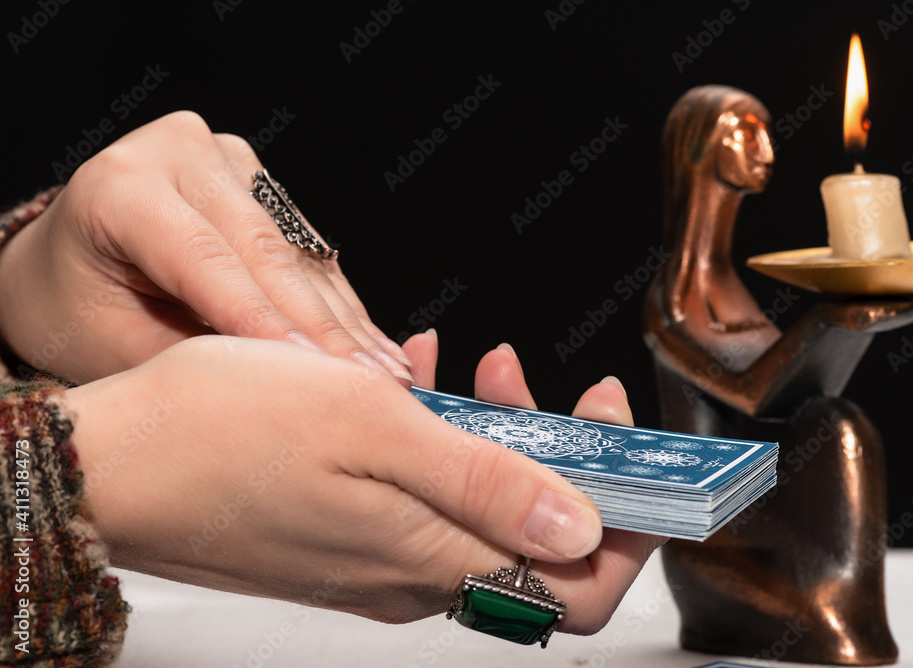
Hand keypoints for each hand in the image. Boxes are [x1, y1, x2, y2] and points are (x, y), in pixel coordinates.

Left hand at [0, 111, 410, 385]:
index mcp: (121, 185)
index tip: (318, 377)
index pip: (206, 259)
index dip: (265, 322)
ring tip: (390, 377)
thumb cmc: (75, 312)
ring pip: (300, 254)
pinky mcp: (262, 181)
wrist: (70, 269)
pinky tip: (375, 348)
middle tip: (377, 388)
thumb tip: (287, 389)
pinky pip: (310, 252)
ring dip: (346, 322)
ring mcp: (229, 161)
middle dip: (323, 331)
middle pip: (266, 253)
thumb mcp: (113, 347)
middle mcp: (180, 152)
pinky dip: (341, 306)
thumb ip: (195, 360)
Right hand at [65, 333, 662, 633]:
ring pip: (476, 505)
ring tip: (469, 365)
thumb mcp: (373, 428)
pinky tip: (413, 382)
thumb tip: (584, 526)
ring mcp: (378, 558)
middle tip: (526, 377)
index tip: (619, 438)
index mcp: (436, 555)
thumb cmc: (221, 433)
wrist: (110, 462)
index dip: (628, 519)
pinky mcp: (344, 537)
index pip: (583, 582)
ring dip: (490, 431)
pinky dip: (436, 437)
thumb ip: (485, 485)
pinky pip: (421, 494)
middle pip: (535, 533)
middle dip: (553, 447)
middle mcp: (415, 573)